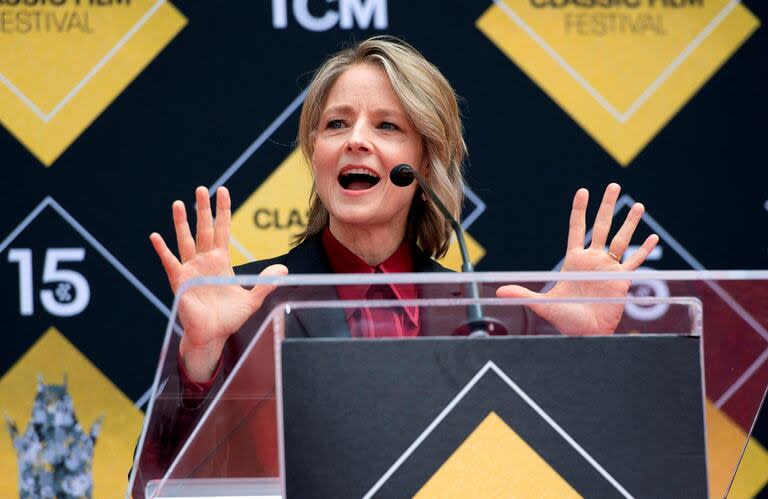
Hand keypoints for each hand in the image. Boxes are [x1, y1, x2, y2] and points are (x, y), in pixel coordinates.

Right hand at [150, 186, 287, 380]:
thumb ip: (266, 283)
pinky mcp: (180, 282)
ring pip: (186, 241)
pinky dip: (163, 250)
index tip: (222, 191)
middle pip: (204, 230)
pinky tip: (156, 237)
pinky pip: (170, 263)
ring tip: (178, 203)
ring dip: (181, 223)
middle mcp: (205, 261)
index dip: (223, 211)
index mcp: (222, 262)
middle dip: (203, 210)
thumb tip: (283, 270)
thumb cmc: (229, 318)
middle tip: (201, 189)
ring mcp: (191, 270)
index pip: (223, 230)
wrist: (213, 336)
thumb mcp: (252, 299)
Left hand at [496, 183, 657, 334]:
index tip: (583, 191)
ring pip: (621, 240)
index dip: (579, 210)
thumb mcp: (543, 304)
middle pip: (601, 226)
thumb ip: (523, 295)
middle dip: (607, 206)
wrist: (586, 333)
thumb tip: (499, 291)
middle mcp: (592, 260)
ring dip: (629, 223)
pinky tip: (652, 238)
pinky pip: (634, 262)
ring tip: (638, 205)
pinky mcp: (622, 280)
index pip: (576, 229)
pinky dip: (643, 250)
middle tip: (613, 185)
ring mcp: (608, 268)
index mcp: (574, 260)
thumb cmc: (565, 319)